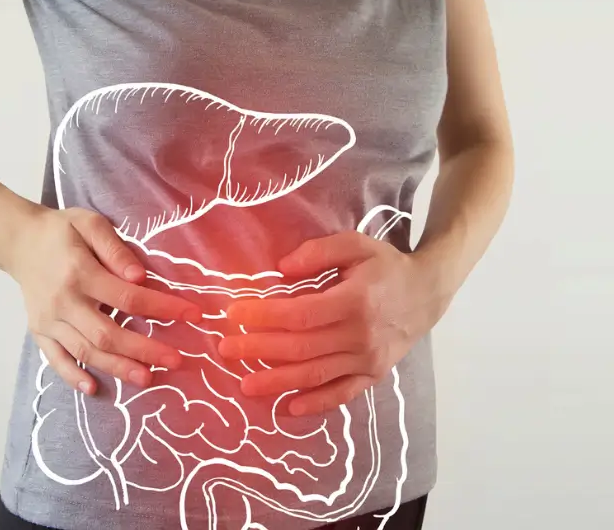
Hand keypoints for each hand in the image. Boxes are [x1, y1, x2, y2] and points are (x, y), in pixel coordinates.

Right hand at [1, 205, 201, 395]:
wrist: (19, 240)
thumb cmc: (62, 230)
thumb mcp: (90, 224)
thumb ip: (115, 249)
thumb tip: (140, 277)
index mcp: (80, 272)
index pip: (128, 297)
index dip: (162, 308)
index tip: (192, 315)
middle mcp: (63, 301)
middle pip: (108, 334)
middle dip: (144, 350)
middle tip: (176, 360)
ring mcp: (49, 320)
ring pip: (86, 351)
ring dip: (117, 368)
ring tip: (147, 378)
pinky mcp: (39, 331)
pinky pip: (56, 359)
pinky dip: (73, 376)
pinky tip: (95, 388)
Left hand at [218, 232, 441, 415]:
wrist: (427, 293)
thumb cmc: (386, 266)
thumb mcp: (356, 244)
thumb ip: (318, 251)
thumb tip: (281, 268)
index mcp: (353, 301)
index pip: (298, 315)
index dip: (262, 317)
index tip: (233, 314)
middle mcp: (360, 335)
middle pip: (299, 348)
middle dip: (257, 349)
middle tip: (224, 350)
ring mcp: (368, 360)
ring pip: (315, 375)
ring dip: (277, 382)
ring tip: (245, 384)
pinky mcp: (375, 375)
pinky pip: (342, 394)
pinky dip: (316, 404)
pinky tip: (289, 408)